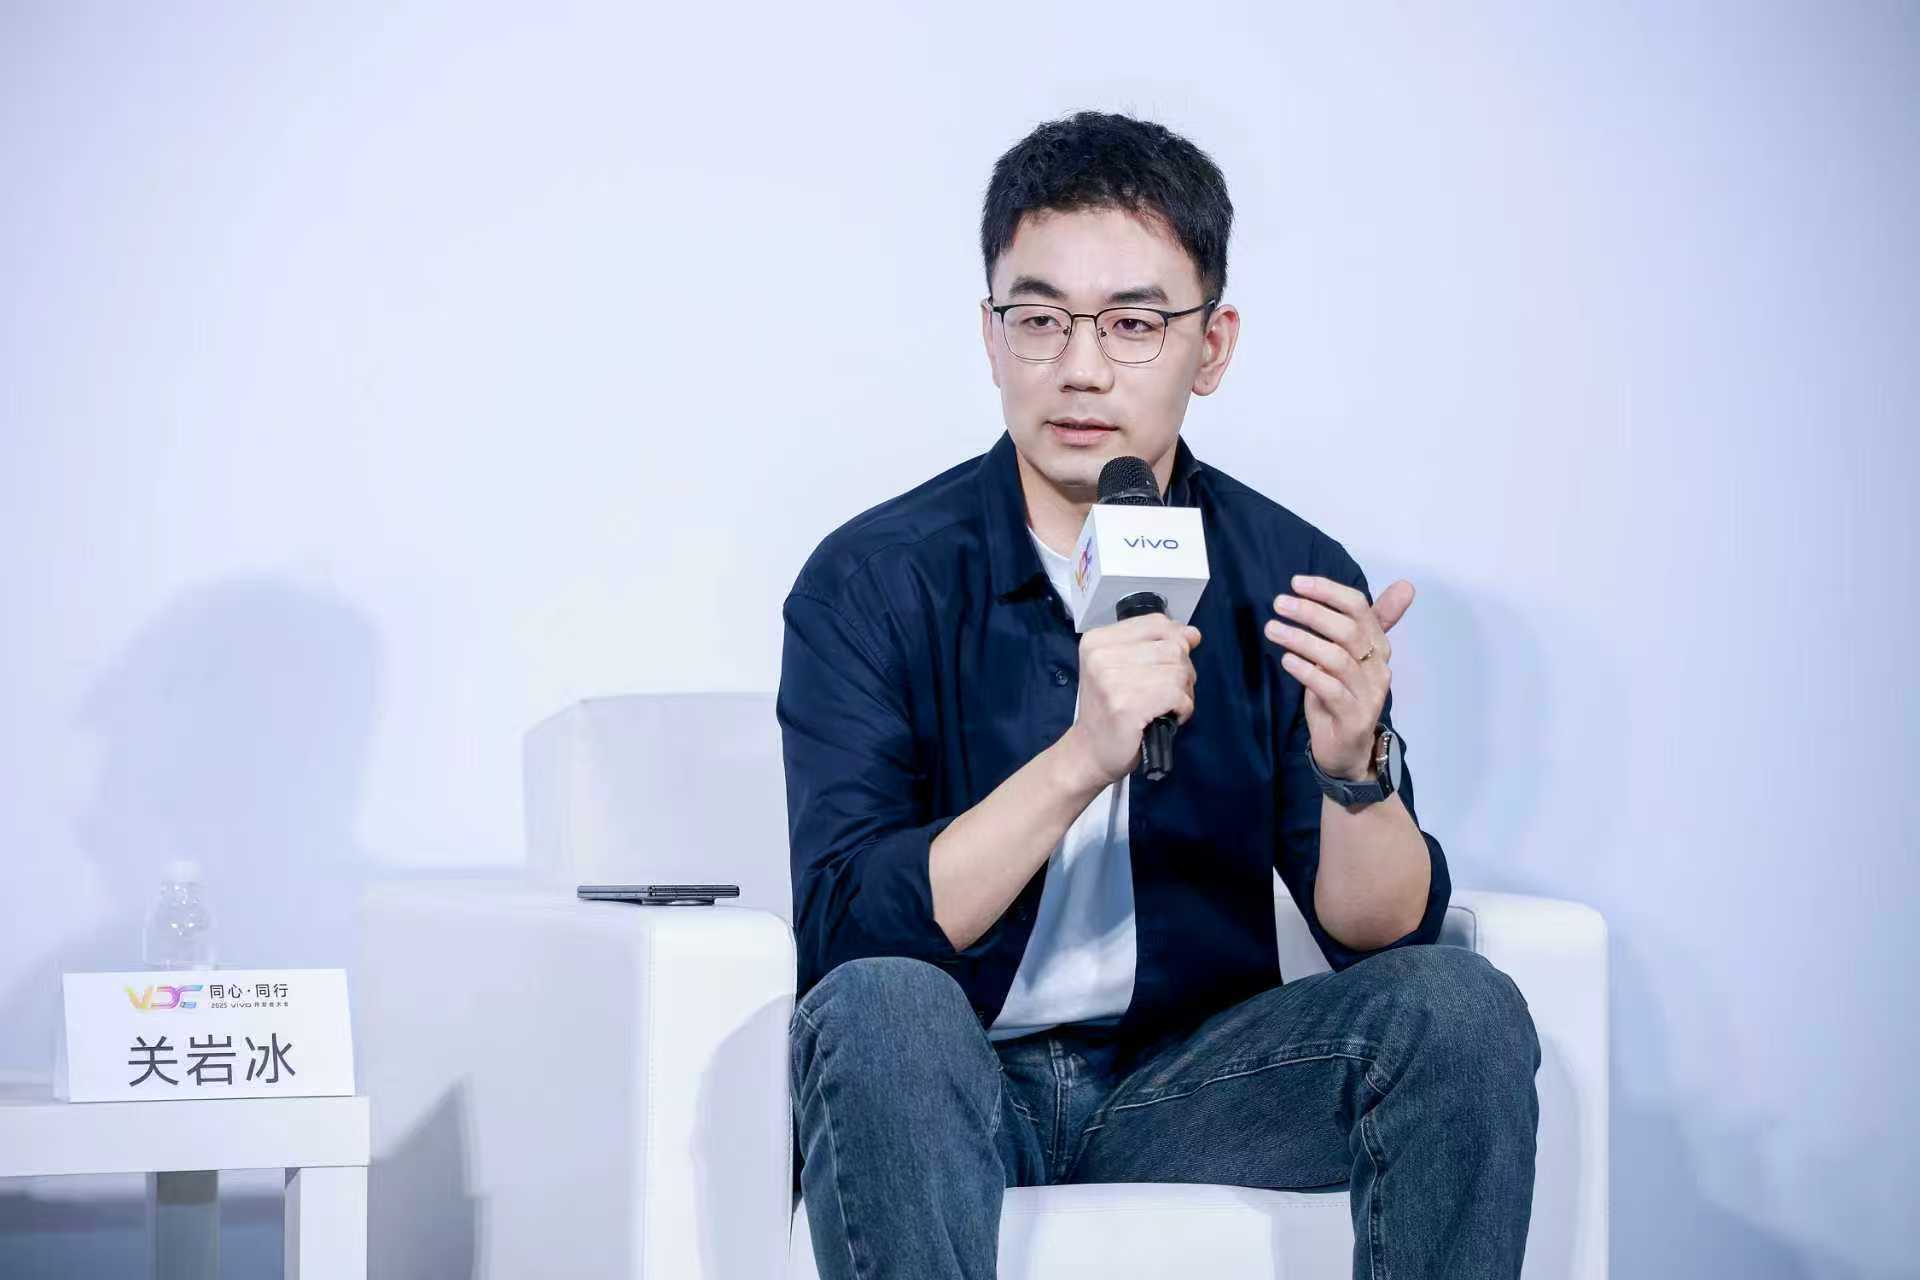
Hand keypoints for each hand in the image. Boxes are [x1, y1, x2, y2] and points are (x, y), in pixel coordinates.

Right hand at [1063, 613, 1201, 787]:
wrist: (1089, 752)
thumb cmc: (1109, 709)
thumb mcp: (1123, 666)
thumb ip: (1155, 644)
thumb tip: (1192, 634)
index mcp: (1097, 640)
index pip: (1157, 623)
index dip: (1176, 641)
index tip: (1168, 665)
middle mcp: (1101, 656)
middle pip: (1173, 647)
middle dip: (1182, 672)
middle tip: (1168, 693)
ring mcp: (1111, 681)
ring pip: (1178, 671)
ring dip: (1184, 692)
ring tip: (1167, 706)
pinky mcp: (1126, 707)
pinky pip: (1176, 695)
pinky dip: (1183, 708)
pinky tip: (1169, 716)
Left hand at [1264, 574, 1413, 780]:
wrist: (1348, 750)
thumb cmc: (1341, 695)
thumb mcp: (1347, 656)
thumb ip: (1356, 623)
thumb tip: (1403, 584)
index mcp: (1377, 646)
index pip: (1359, 608)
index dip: (1328, 591)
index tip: (1295, 582)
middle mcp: (1378, 666)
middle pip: (1348, 630)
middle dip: (1311, 612)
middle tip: (1278, 603)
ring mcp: (1368, 693)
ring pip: (1337, 658)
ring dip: (1301, 639)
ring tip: (1272, 629)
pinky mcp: (1354, 717)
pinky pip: (1329, 689)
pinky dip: (1306, 671)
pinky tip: (1286, 660)